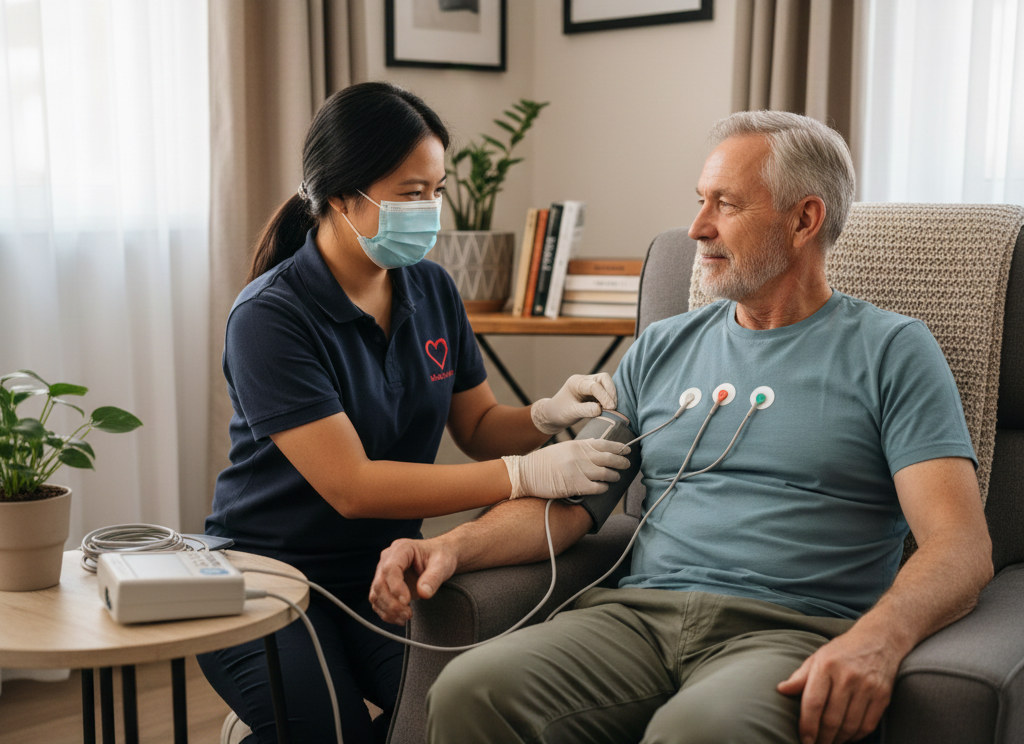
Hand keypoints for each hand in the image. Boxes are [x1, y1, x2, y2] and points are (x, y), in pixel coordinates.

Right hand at [369, 537, 456, 625]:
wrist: (440, 557)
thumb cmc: (441, 556)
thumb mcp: (442, 564)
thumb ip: (433, 577)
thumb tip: (423, 592)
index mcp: (401, 549)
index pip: (390, 568)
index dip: (395, 586)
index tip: (406, 601)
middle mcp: (388, 559)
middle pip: (379, 583)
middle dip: (391, 603)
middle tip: (408, 614)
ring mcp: (384, 572)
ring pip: (376, 594)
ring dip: (388, 610)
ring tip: (406, 617)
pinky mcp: (385, 585)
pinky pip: (378, 602)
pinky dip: (386, 613)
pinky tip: (400, 618)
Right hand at [502, 438, 630, 499]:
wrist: (526, 473)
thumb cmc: (544, 462)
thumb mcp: (563, 448)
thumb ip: (580, 446)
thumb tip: (597, 444)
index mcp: (577, 445)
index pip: (604, 444)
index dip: (618, 447)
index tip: (627, 450)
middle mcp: (579, 456)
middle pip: (608, 458)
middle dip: (621, 461)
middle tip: (627, 464)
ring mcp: (577, 470)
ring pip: (605, 473)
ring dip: (613, 476)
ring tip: (616, 477)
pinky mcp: (574, 485)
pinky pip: (596, 487)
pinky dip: (603, 488)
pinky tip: (604, 488)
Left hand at [531, 373, 616, 434]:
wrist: (553, 415)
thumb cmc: (559, 412)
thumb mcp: (571, 412)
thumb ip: (585, 410)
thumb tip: (601, 409)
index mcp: (576, 382)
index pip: (594, 386)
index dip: (604, 396)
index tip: (610, 408)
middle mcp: (584, 380)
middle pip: (604, 379)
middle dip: (611, 392)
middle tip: (613, 407)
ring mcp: (590, 385)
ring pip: (607, 384)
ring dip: (612, 396)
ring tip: (612, 410)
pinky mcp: (595, 393)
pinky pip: (606, 392)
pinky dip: (610, 400)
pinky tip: (610, 410)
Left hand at [777, 627, 901, 743]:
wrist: (878, 639)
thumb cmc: (842, 651)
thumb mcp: (817, 657)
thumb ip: (800, 676)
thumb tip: (781, 690)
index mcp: (826, 666)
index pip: (813, 703)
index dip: (807, 726)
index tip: (804, 739)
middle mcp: (847, 677)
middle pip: (832, 718)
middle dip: (822, 738)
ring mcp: (867, 687)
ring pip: (850, 725)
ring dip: (838, 740)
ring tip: (829, 743)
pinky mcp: (882, 696)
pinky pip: (867, 725)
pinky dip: (856, 736)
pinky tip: (847, 738)